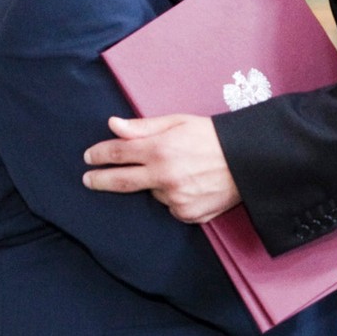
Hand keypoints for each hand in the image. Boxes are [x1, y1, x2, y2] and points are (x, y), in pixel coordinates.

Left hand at [83, 114, 240, 221]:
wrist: (248, 161)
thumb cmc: (212, 136)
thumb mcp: (178, 122)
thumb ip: (142, 126)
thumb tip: (113, 125)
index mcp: (160, 149)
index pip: (119, 153)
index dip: (100, 155)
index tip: (89, 157)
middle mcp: (165, 176)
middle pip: (121, 181)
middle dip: (100, 180)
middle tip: (88, 179)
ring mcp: (176, 199)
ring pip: (153, 193)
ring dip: (156, 184)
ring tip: (180, 170)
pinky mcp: (187, 214)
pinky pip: (170, 207)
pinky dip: (174, 197)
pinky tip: (190, 185)